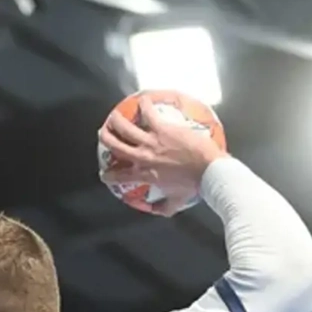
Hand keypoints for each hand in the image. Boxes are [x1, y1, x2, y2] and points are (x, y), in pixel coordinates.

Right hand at [98, 97, 225, 216]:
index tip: (104, 174)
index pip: (120, 176)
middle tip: (103, 133)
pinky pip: (149, 114)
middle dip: (106, 139)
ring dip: (117, 121)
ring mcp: (151, 141)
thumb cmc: (193, 186)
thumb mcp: (175, 201)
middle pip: (116, 146)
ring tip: (114, 116)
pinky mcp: (163, 128)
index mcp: (144, 174)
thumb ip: (164, 207)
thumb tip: (158, 211)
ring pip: (126, 129)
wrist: (208, 170)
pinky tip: (143, 99)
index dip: (109, 175)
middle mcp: (142, 157)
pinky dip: (145, 106)